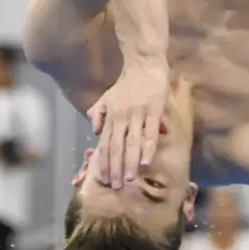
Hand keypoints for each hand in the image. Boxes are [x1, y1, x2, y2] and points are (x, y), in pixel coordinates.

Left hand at [88, 59, 168, 187]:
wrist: (144, 63)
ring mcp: (138, 114)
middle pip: (116, 147)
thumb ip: (99, 113)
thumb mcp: (107, 96)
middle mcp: (122, 117)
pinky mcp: (153, 110)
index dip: (104, 162)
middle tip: (116, 186)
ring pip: (132, 143)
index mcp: (111, 116)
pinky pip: (150, 132)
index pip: (105, 144)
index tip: (103, 179)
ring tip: (128, 179)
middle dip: (115, 168)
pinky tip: (145, 162)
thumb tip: (94, 132)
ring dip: (129, 163)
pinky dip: (147, 148)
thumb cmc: (128, 82)